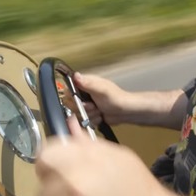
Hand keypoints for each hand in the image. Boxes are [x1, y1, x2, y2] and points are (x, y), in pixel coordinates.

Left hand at [35, 120, 186, 195]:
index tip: (58, 163)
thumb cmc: (134, 182)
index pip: (46, 154)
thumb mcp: (115, 155)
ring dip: (56, 194)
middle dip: (54, 177)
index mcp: (84, 161)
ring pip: (44, 195)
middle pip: (44, 176)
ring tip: (77, 194)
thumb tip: (69, 123)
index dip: (52, 158)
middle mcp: (72, 183)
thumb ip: (87, 141)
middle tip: (71, 181)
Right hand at [73, 72, 188, 129]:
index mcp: (86, 84)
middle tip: (94, 106)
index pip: (70, 89)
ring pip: (78, 114)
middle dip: (83, 108)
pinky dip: (93, 121)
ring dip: (90, 115)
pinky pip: (85, 121)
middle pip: (72, 104)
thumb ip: (88, 83)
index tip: (81, 100)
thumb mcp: (101, 89)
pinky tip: (101, 117)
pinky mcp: (91, 114)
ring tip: (99, 111)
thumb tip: (75, 75)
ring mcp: (88, 105)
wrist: (126, 112)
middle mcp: (85, 93)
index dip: (73, 97)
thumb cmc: (117, 98)